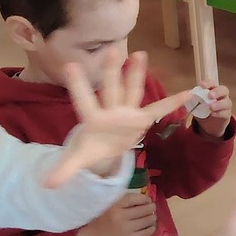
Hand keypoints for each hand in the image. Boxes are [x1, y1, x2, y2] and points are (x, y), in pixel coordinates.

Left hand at [48, 51, 189, 186]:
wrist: (105, 146)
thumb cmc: (91, 147)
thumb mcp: (78, 159)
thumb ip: (64, 169)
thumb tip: (46, 185)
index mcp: (93, 119)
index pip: (84, 100)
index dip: (78, 85)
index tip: (70, 65)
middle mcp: (111, 110)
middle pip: (111, 89)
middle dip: (112, 72)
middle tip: (111, 50)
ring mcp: (127, 112)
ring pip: (132, 91)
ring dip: (136, 74)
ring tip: (140, 54)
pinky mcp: (142, 118)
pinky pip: (159, 110)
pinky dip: (173, 103)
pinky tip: (189, 92)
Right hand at [77, 191, 158, 235]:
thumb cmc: (100, 221)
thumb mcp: (108, 206)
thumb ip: (122, 201)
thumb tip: (141, 197)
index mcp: (115, 206)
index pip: (135, 198)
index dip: (145, 198)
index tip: (147, 199)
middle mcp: (122, 216)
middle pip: (144, 209)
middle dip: (151, 207)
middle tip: (152, 208)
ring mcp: (127, 229)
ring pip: (148, 220)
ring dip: (153, 217)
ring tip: (152, 216)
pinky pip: (147, 232)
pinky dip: (152, 228)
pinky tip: (150, 226)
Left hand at [195, 84, 232, 134]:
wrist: (209, 124)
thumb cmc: (203, 110)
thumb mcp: (196, 103)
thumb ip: (193, 98)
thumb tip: (187, 94)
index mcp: (213, 90)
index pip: (213, 83)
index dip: (208, 83)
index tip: (202, 86)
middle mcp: (222, 96)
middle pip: (224, 90)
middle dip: (217, 92)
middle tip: (210, 95)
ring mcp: (226, 105)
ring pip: (227, 102)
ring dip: (219, 104)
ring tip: (211, 107)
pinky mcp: (227, 115)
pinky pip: (226, 113)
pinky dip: (219, 113)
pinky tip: (213, 114)